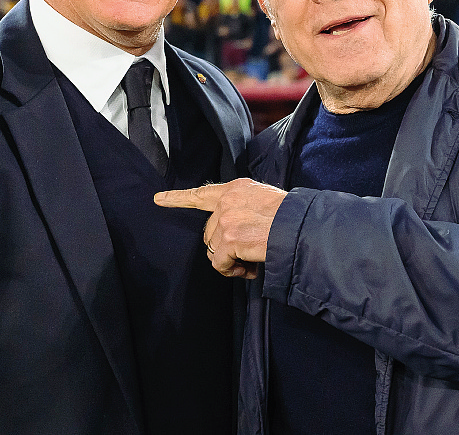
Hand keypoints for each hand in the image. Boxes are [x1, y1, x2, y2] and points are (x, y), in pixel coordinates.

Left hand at [154, 179, 286, 278]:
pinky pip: (220, 263)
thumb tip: (233, 230)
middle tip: (246, 254)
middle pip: (210, 231)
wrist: (300, 227)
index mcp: (236, 188)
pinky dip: (233, 270)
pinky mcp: (229, 239)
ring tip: (251, 261)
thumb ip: (243, 207)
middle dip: (224, 246)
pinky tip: (249, 267)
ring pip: (214, 249)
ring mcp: (226, 219)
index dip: (179, 198)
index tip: (159, 199)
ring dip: (230, 260)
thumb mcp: (264, 200)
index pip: (202, 193)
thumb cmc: (289, 217)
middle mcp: (228, 201)